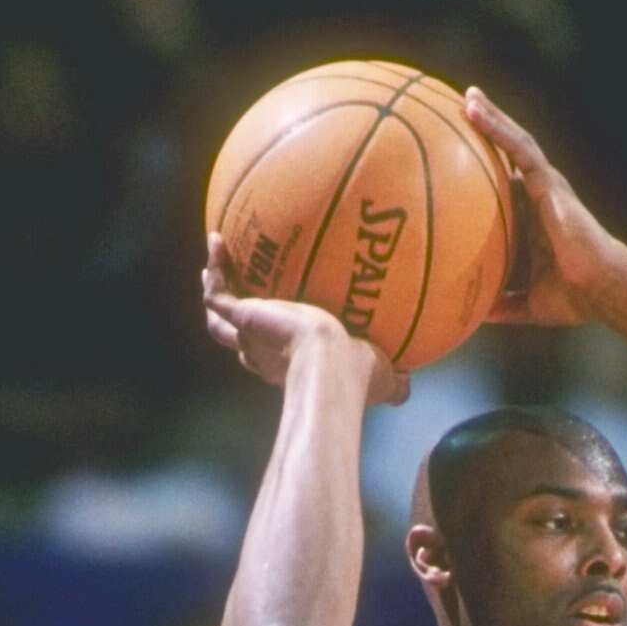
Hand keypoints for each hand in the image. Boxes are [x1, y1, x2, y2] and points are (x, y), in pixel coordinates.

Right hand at [202, 237, 407, 402]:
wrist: (332, 367)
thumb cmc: (359, 378)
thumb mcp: (384, 378)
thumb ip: (395, 382)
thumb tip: (410, 386)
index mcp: (289, 366)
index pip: (269, 356)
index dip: (268, 343)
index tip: (274, 321)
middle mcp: (264, 352)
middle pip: (237, 337)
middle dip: (234, 316)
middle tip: (235, 288)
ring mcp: (251, 335)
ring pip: (219, 314)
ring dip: (216, 284)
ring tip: (216, 256)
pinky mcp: (244, 317)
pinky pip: (218, 291)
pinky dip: (216, 267)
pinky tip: (218, 239)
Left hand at [465, 87, 626, 327]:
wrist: (600, 289)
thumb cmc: (572, 299)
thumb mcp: (528, 304)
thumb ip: (504, 305)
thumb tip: (474, 316)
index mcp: (530, 222)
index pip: (503, 191)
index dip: (483, 176)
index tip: (456, 166)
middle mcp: (537, 198)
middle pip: (506, 159)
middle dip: (486, 136)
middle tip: (457, 117)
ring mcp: (544, 186)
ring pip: (513, 142)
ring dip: (491, 118)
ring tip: (466, 97)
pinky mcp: (549, 181)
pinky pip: (519, 146)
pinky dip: (497, 126)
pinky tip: (473, 110)